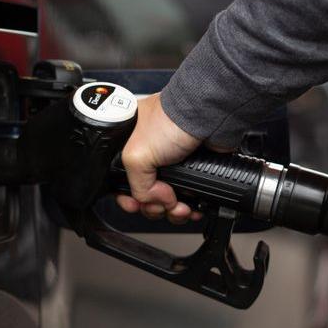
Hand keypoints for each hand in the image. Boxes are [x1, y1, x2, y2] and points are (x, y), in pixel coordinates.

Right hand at [115, 94, 202, 223]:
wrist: (207, 117)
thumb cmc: (171, 120)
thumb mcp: (136, 155)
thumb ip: (137, 186)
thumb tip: (154, 201)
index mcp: (128, 148)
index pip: (119, 182)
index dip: (126, 198)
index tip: (135, 206)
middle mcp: (148, 156)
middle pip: (144, 196)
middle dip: (153, 207)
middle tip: (161, 205)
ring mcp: (171, 164)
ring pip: (166, 200)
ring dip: (172, 211)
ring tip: (180, 208)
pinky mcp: (191, 170)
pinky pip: (186, 198)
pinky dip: (189, 207)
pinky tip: (192, 208)